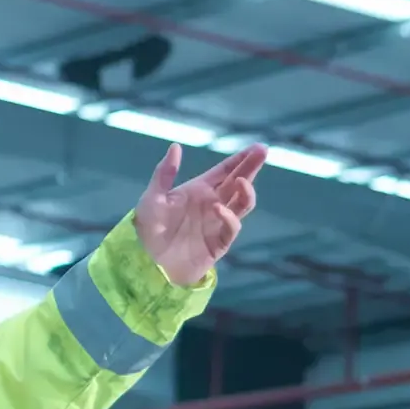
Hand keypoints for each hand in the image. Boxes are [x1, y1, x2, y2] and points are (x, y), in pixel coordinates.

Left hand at [133, 143, 262, 287]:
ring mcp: (217, 223)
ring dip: (246, 192)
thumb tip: (176, 146)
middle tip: (263, 151)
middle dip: (252, 167)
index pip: (225, 170)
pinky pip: (231, 228)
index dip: (241, 159)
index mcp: (199, 190)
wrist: (147, 262)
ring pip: (242, 204)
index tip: (257, 147)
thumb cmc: (148, 229)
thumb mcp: (152, 198)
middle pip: (239, 182)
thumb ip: (164, 173)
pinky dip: (229, 218)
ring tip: (242, 181)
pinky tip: (219, 208)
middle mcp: (213, 204)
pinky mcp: (219, 243)